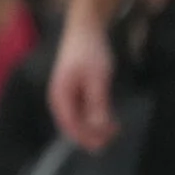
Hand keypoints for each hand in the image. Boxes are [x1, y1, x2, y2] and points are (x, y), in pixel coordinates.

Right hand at [49, 20, 117, 150]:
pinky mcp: (74, 90)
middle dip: (91, 134)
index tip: (103, 145)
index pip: (69, 124)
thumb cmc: (90, 51)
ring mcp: (66, 94)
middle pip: (72, 124)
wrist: (86, 29)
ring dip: (94, 127)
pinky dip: (94, 118)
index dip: (85, 137)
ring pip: (78, 119)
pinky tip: (108, 119)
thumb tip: (98, 128)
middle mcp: (59, 97)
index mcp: (60, 94)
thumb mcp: (98, 78)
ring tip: (114, 129)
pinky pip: (82, 111)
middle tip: (113, 137)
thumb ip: (97, 104)